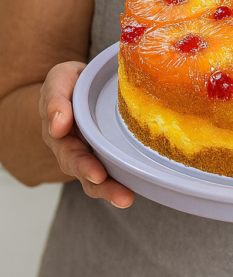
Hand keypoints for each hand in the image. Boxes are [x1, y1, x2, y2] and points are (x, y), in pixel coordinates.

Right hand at [40, 61, 133, 207]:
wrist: (82, 83)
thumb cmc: (70, 81)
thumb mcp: (60, 78)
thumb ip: (56, 98)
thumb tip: (57, 126)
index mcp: (58, 128)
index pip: (67, 149)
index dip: (82, 163)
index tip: (97, 173)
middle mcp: (70, 146)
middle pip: (81, 168)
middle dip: (98, 181)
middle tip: (115, 190)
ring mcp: (87, 152)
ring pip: (94, 177)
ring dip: (109, 189)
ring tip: (125, 198)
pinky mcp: (103, 154)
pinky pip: (110, 171)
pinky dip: (119, 182)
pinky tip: (134, 190)